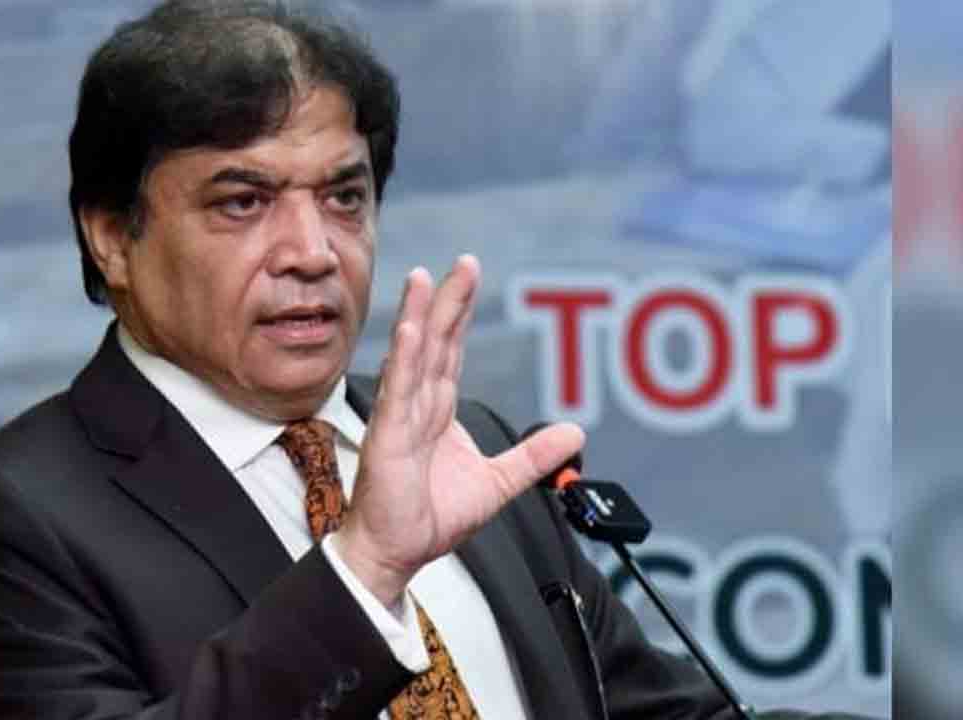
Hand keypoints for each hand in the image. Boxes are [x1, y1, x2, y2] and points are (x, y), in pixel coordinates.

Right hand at [333, 254, 584, 606]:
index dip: (460, 313)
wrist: (399, 552)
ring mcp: (399, 417)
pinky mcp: (387, 437)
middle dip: (448, 300)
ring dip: (419, 315)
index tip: (468, 275)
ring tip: (423, 278)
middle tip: (465, 262)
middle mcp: (416, 406)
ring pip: (413, 356)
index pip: (451, 351)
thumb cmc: (430, 517)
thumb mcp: (499, 482)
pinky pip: (397, 393)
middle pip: (435, 341)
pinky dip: (403, 360)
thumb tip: (575, 433)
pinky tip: (409, 331)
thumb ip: (534, 455)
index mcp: (437, 411)